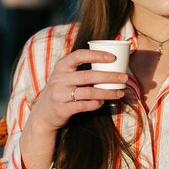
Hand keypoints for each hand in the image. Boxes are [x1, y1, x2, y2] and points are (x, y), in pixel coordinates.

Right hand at [19, 49, 127, 168]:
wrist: (43, 114)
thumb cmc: (62, 90)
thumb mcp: (65, 76)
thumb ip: (80, 69)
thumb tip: (110, 63)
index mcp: (61, 66)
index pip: (79, 55)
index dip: (96, 55)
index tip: (113, 57)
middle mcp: (59, 79)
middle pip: (88, 75)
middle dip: (109, 76)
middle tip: (124, 77)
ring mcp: (59, 94)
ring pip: (89, 92)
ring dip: (107, 92)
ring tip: (120, 92)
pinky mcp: (62, 109)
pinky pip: (84, 105)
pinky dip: (96, 104)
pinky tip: (103, 102)